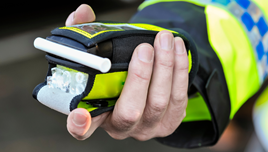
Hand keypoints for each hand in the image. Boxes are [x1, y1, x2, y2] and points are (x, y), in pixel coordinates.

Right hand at [66, 4, 188, 140]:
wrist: (142, 86)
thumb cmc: (117, 73)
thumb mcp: (99, 55)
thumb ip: (87, 34)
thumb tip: (82, 12)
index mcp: (98, 115)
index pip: (82, 128)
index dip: (79, 125)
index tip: (81, 114)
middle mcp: (122, 126)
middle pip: (131, 111)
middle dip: (140, 76)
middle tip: (144, 48)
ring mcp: (148, 126)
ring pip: (160, 102)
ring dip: (165, 67)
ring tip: (165, 40)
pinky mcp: (170, 121)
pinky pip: (179, 97)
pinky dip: (180, 70)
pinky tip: (177, 49)